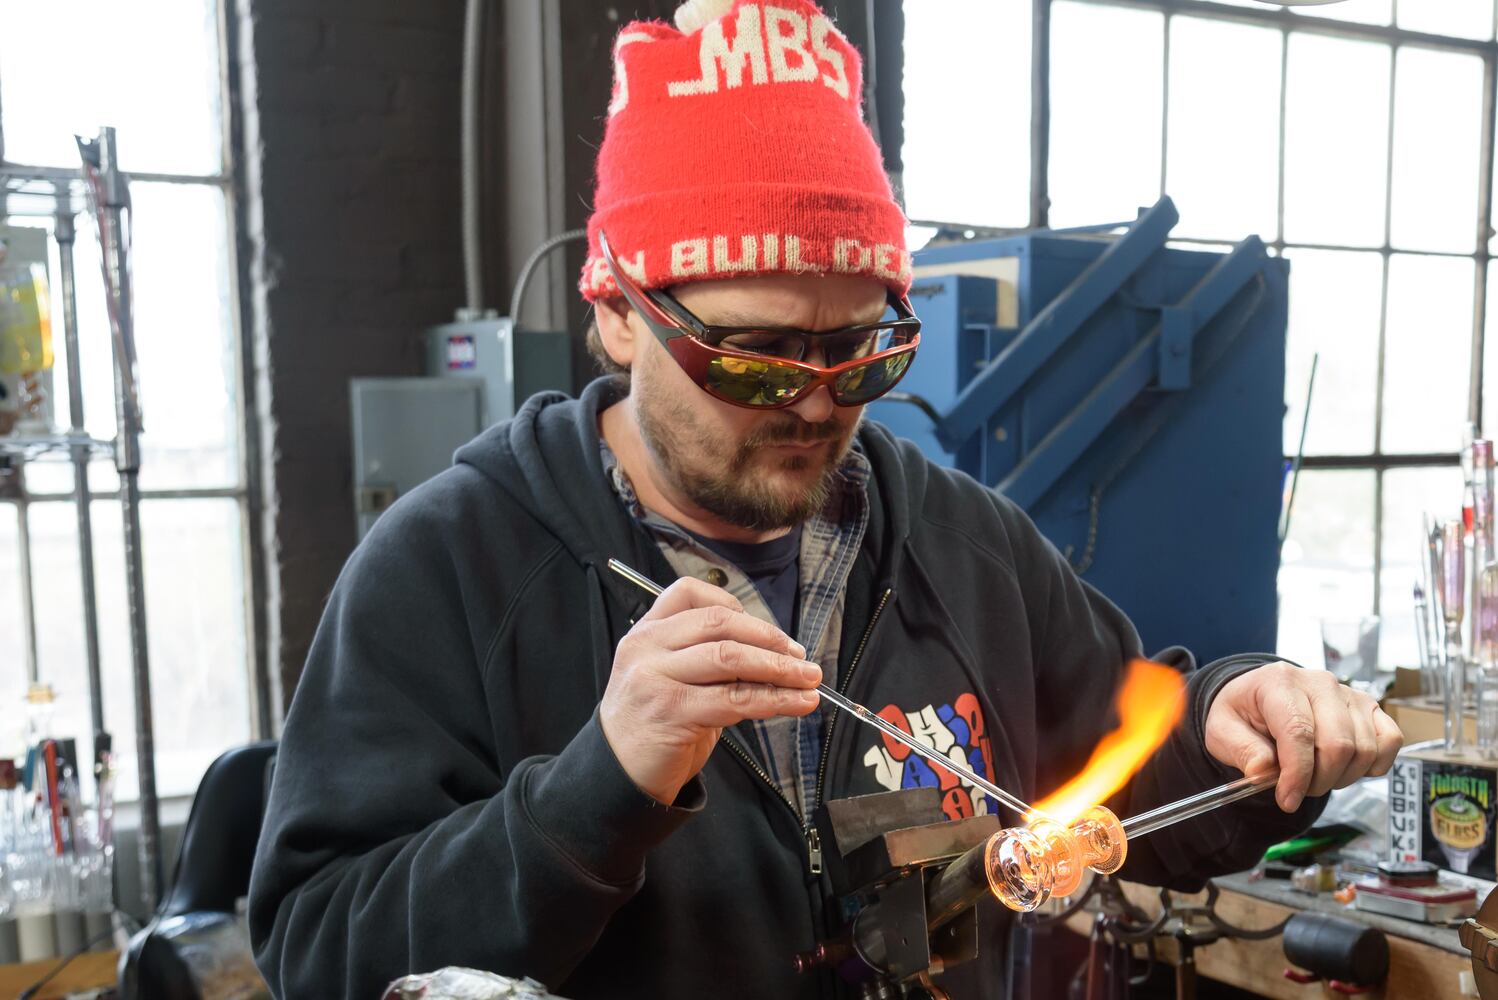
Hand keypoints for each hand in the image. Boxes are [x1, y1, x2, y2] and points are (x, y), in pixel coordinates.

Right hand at [599, 577, 822, 804]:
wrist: (618, 773)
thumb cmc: (654, 723)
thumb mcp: (672, 678)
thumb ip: (707, 657)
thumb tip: (773, 652)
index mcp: (646, 631)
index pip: (690, 594)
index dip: (738, 607)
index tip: (769, 632)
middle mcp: (647, 647)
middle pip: (719, 624)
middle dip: (769, 638)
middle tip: (801, 657)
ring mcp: (656, 678)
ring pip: (730, 657)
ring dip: (779, 668)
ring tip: (810, 679)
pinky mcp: (672, 712)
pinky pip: (734, 698)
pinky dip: (774, 699)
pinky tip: (798, 703)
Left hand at [1204, 663, 1402, 811]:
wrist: (1257, 696)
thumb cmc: (1242, 713)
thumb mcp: (1221, 730)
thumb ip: (1240, 749)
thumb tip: (1262, 771)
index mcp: (1279, 683)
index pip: (1299, 732)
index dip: (1297, 773)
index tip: (1287, 800)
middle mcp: (1319, 682)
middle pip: (1338, 745)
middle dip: (1318, 780)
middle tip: (1298, 789)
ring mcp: (1349, 693)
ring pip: (1364, 749)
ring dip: (1341, 777)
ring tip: (1315, 776)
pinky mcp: (1369, 707)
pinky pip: (1389, 741)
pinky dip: (1372, 765)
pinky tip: (1345, 768)